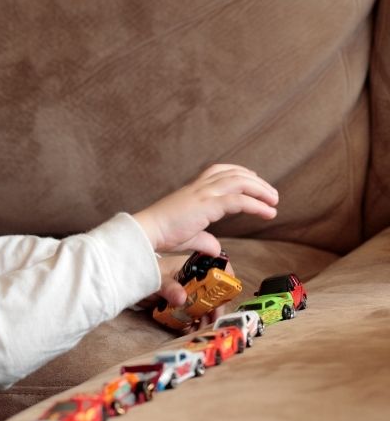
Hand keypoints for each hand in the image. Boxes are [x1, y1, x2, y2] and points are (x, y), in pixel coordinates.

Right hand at [133, 164, 277, 254]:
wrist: (146, 232)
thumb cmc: (161, 233)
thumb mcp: (188, 236)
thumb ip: (204, 239)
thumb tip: (216, 249)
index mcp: (193, 190)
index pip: (219, 171)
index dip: (239, 173)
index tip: (253, 179)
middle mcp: (199, 188)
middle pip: (234, 173)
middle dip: (256, 181)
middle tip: (271, 194)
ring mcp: (203, 194)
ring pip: (240, 182)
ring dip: (261, 190)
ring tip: (274, 201)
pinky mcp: (207, 205)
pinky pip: (238, 200)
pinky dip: (257, 205)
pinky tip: (268, 212)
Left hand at [140, 254, 238, 332]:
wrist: (128, 283)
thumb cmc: (143, 274)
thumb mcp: (156, 280)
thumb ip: (168, 287)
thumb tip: (182, 298)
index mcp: (189, 267)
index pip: (214, 268)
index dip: (224, 279)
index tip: (227, 295)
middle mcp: (190, 279)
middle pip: (211, 292)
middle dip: (214, 306)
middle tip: (213, 321)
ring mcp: (184, 292)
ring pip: (201, 304)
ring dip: (204, 317)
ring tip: (201, 328)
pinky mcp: (178, 304)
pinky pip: (190, 313)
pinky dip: (192, 321)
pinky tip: (190, 329)